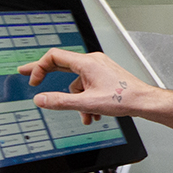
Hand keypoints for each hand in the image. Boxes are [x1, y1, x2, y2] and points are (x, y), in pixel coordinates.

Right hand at [18, 48, 145, 124]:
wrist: (143, 101)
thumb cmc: (124, 98)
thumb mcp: (86, 103)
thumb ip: (60, 102)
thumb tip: (40, 99)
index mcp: (87, 62)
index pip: (54, 56)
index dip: (39, 67)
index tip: (33, 81)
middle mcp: (93, 61)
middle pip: (62, 65)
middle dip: (46, 75)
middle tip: (29, 76)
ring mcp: (99, 68)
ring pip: (77, 84)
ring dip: (77, 101)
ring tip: (86, 115)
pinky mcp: (104, 76)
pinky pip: (87, 87)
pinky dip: (86, 100)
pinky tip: (93, 114)